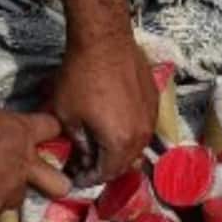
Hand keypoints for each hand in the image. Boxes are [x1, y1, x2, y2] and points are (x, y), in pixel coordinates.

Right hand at [0, 86, 70, 215]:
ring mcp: (10, 190)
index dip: (48, 129)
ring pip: (18, 198)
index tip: (41, 131)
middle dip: (54, 183)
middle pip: (59, 183)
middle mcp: (24, 164)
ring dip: (6, 194)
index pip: (52, 127)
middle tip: (39, 180)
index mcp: (20, 131)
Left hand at [52, 28, 156, 186]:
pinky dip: (128, 132)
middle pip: (124, 164)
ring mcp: (151, 120)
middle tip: (87, 164)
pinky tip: (115, 123)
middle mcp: (141, 137)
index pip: (105, 173)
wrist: (104, 42)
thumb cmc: (81, 77)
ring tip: (101, 145)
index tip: (76, 176)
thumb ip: (78, 144)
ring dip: (118, 150)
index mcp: (119, 144)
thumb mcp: (66, 115)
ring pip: (136, 146)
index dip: (88, 178)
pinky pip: (142, 127)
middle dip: (104, 167)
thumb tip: (83, 157)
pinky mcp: (155, 103)